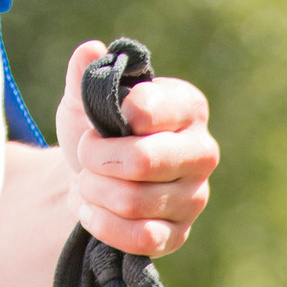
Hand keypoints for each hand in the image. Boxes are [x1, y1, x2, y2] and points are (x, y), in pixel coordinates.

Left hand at [57, 38, 217, 259]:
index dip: (110, 120)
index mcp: (187, 106)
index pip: (147, 111)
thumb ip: (86, 74)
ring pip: (134, 201)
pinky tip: (92, 213)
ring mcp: (195, 197)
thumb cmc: (94, 134)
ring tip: (88, 185)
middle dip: (97, 162)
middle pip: (143, 162)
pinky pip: (140, 237)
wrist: (88, 183)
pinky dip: (104, 226)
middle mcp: (202, 151)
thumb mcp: (83, 100)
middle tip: (86, 159)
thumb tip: (90, 49)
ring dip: (95, 193)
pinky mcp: (179, 234)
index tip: (99, 124)